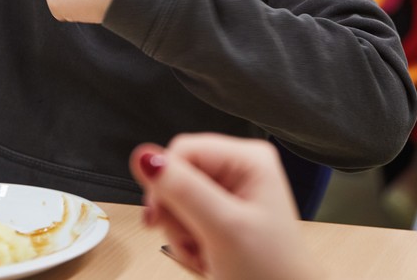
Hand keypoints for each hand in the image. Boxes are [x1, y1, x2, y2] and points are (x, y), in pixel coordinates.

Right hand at [130, 134, 323, 279]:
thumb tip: (146, 156)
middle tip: (191, 239)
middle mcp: (240, 168)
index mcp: (249, 158)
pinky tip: (204, 254)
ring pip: (177, 198)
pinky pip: (185, 216)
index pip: (184, 149)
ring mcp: (230, 191)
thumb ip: (184, 191)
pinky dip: (186, 239)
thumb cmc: (270, 271)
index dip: (164, 181)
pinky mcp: (221, 212)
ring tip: (202, 251)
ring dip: (180, 231)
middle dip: (176, 213)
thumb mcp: (224, 228)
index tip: (160, 215)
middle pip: (178, 174)